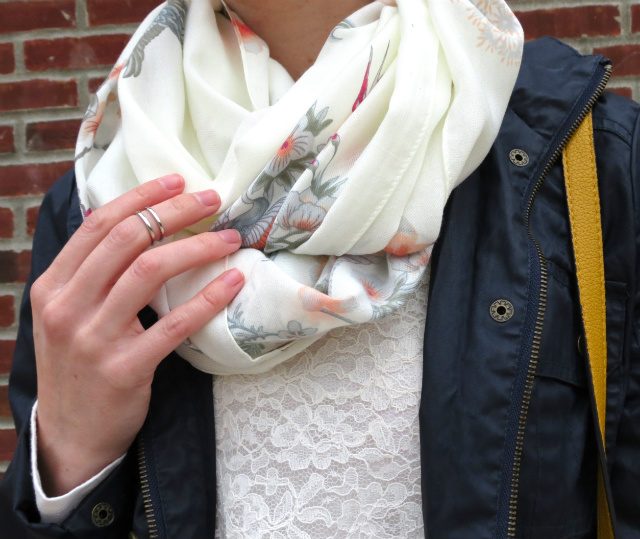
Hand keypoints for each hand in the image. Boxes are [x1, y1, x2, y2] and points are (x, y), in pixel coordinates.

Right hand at [31, 174, 243, 495]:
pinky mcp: (124, 369)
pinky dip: (207, 298)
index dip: (141, 198)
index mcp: (52, 286)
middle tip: (212, 200)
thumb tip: (137, 227)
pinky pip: (173, 325)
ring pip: (149, 272)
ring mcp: (93, 338)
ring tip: (229, 239)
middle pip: (126, 240)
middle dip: (174, 212)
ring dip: (196, 248)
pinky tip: (233, 282)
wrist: (71, 435)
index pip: (98, 225)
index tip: (178, 180)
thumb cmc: (78, 366)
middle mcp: (67, 306)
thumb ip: (92, 275)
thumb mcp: (67, 315)